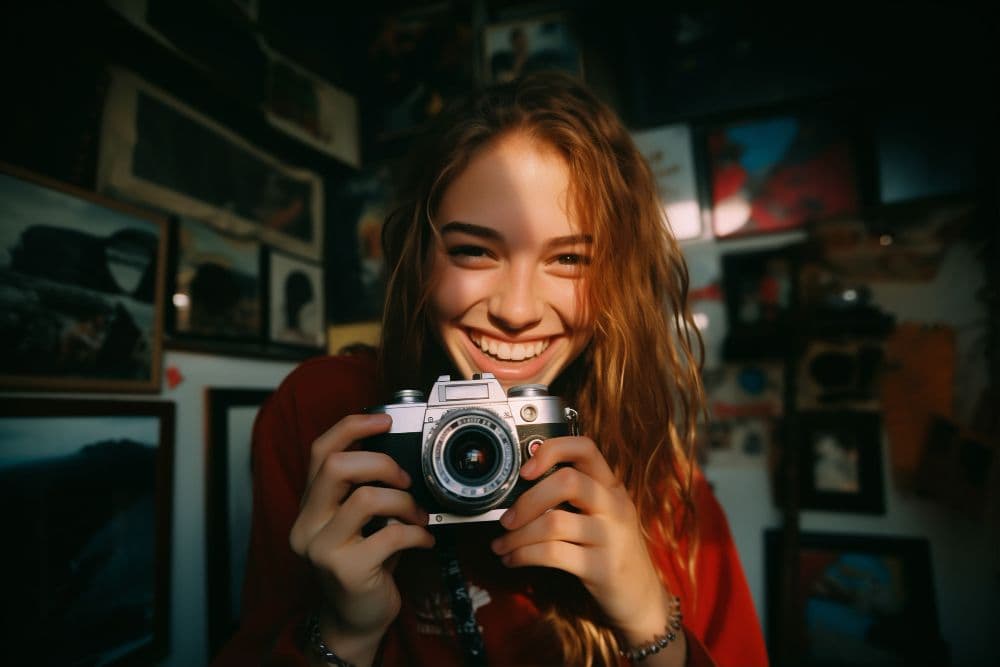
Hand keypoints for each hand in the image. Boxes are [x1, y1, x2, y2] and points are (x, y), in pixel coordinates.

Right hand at [289, 413, 434, 658]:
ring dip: (404, 502)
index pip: (320, 451)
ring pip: (366, 498)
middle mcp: (307, 524)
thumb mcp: (357, 523)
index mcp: (309, 505)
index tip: (385, 420)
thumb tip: (397, 451)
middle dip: (381, 462)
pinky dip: (417, 534)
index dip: (352, 427)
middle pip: (336, 466)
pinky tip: (423, 541)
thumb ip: (362, 490)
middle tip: (405, 479)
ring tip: (418, 516)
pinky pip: (390, 536)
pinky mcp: (347, 570)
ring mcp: (323, 548)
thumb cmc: (365, 564)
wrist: (356, 619)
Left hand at [489, 436, 675, 644]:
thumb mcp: (602, 515)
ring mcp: (611, 536)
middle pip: (568, 481)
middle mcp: (615, 505)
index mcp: (612, 486)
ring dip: (517, 535)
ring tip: (501, 545)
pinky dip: (523, 556)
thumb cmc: (611, 550)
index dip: (551, 450)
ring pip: (554, 522)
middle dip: (527, 500)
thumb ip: (573, 496)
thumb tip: (518, 488)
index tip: (525, 470)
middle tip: (507, 519)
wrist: (642, 598)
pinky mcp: (601, 567)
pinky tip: (513, 560)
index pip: (585, 448)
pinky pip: (553, 554)